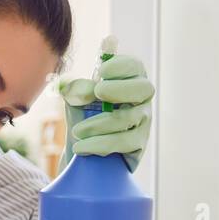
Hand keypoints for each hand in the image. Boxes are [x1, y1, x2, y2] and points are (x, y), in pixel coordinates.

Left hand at [57, 53, 153, 172]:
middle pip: (143, 89)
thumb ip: (75, 91)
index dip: (121, 66)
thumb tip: (79, 88)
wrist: (82, 153)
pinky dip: (100, 144)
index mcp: (127, 81)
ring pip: (128, 118)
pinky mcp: (138, 145)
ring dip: (99, 124)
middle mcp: (140, 99)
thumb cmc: (82, 118)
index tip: (102, 71)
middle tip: (98, 91)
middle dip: (120, 89)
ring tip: (76, 132)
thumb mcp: (75, 101)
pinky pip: (124, 142)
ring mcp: (142, 122)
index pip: (134, 67)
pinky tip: (81, 147)